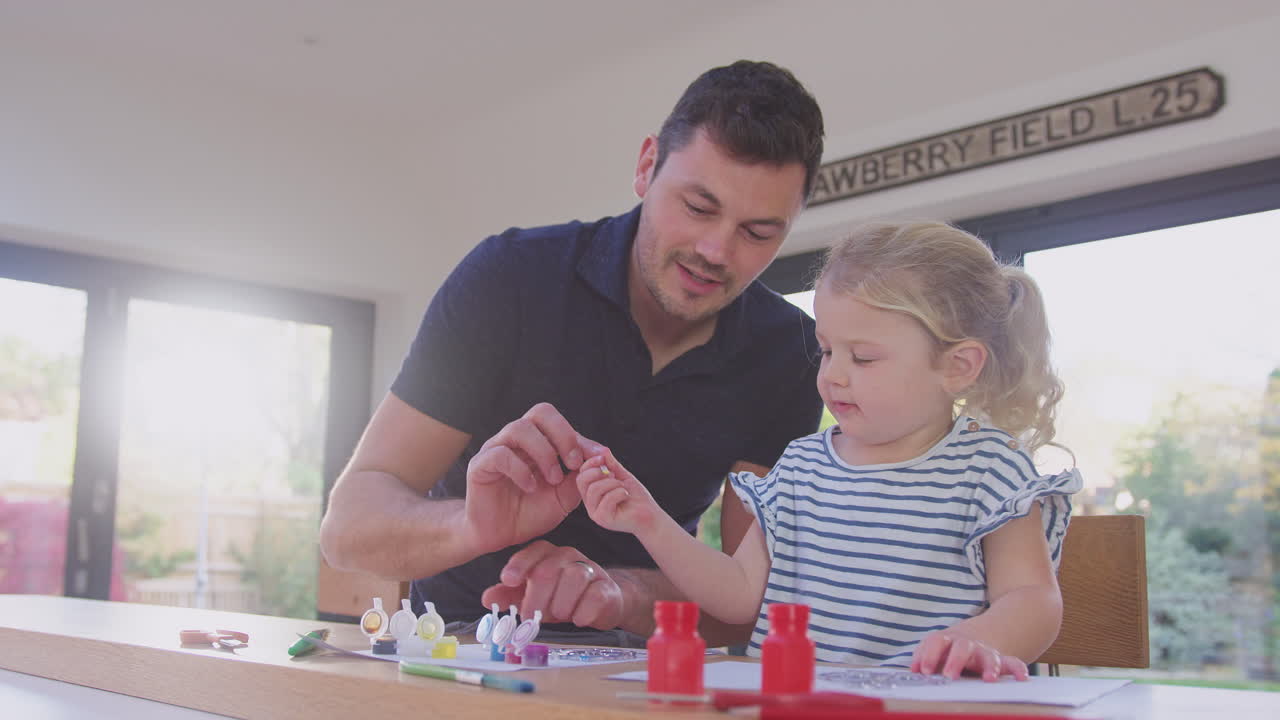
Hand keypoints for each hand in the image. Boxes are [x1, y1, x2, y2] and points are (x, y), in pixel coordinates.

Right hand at [463, 403, 604, 554]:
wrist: (501, 537)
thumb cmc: (530, 513)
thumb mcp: (564, 498)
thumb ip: (579, 478)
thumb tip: (599, 458)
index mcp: (537, 442)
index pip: (559, 423)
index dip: (580, 439)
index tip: (597, 458)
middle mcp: (516, 440)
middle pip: (540, 412)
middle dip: (563, 434)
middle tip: (573, 463)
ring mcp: (496, 449)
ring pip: (520, 428)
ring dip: (544, 453)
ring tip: (553, 479)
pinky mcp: (480, 465)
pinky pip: (500, 454)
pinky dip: (520, 469)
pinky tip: (530, 487)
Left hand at [480, 540, 624, 628]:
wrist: (602, 604)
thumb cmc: (561, 599)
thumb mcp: (533, 597)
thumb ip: (511, 596)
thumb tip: (487, 599)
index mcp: (549, 555)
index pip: (534, 552)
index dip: (519, 565)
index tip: (508, 580)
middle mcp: (569, 557)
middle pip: (549, 569)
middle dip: (537, 597)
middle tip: (532, 617)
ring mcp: (591, 570)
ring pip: (574, 578)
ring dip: (562, 605)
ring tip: (559, 616)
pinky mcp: (607, 588)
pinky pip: (594, 596)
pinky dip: (583, 612)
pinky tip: (579, 619)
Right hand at [576, 452, 660, 535]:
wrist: (650, 516)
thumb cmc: (637, 498)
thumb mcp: (622, 476)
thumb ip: (612, 465)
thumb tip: (603, 451)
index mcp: (592, 494)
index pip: (580, 475)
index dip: (589, 464)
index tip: (602, 457)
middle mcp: (591, 504)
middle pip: (581, 481)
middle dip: (597, 472)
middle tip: (613, 474)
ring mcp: (596, 513)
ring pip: (594, 489)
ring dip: (612, 483)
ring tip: (623, 487)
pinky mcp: (604, 519)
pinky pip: (606, 499)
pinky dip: (619, 492)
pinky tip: (626, 495)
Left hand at [911, 630, 1029, 681]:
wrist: (979, 634)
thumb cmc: (950, 648)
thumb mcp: (935, 648)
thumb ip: (923, 657)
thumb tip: (913, 671)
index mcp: (948, 641)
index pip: (936, 642)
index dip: (929, 655)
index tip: (924, 671)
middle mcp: (967, 645)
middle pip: (962, 647)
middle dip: (956, 660)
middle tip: (949, 675)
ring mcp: (985, 652)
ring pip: (989, 656)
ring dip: (989, 666)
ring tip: (989, 679)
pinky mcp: (1001, 661)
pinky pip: (1012, 663)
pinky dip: (1018, 669)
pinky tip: (1022, 678)